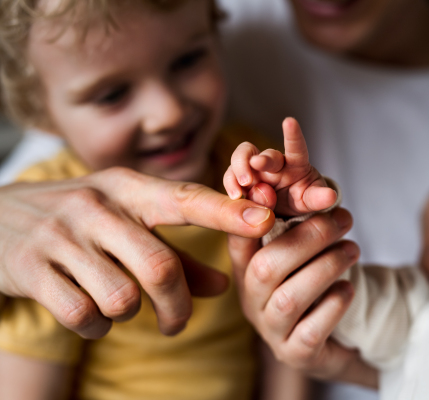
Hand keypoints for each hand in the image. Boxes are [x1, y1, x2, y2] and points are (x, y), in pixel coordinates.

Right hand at [0, 167, 274, 338]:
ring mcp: (61, 236)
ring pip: (121, 296)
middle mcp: (96, 206)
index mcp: (128, 189)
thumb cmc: (81, 223)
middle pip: (159, 267)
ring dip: (130, 314)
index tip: (265, 221)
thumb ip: (180, 256)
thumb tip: (225, 286)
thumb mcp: (128, 225)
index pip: (185, 199)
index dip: (227, 212)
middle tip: (176, 324)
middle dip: (176, 306)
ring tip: (120, 306)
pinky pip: (82, 315)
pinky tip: (89, 315)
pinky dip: (95, 327)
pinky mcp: (30, 268)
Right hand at [224, 117, 336, 215]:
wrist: (284, 211)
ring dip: (240, 168)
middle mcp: (273, 163)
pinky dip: (231, 184)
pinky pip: (232, 177)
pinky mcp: (240, 181)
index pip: (296, 147)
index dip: (293, 135)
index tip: (290, 121)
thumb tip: (331, 196)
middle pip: (266, 154)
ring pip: (243, 158)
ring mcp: (254, 171)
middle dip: (261, 158)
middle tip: (257, 164)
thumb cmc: (300, 198)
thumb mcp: (311, 200)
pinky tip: (235, 195)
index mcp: (295, 164)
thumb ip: (318, 198)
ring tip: (242, 186)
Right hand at [229, 208, 377, 386]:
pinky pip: (309, 332)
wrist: (336, 339)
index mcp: (248, 271)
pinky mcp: (295, 354)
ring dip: (325, 268)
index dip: (251, 218)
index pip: (239, 241)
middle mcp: (252, 301)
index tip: (274, 192)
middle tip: (344, 219)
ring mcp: (271, 330)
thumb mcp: (304, 254)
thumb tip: (322, 190)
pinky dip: (332, 306)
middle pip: (266, 268)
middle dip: (308, 238)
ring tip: (352, 250)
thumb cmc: (318, 285)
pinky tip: (348, 289)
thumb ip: (302, 225)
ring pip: (289, 299)